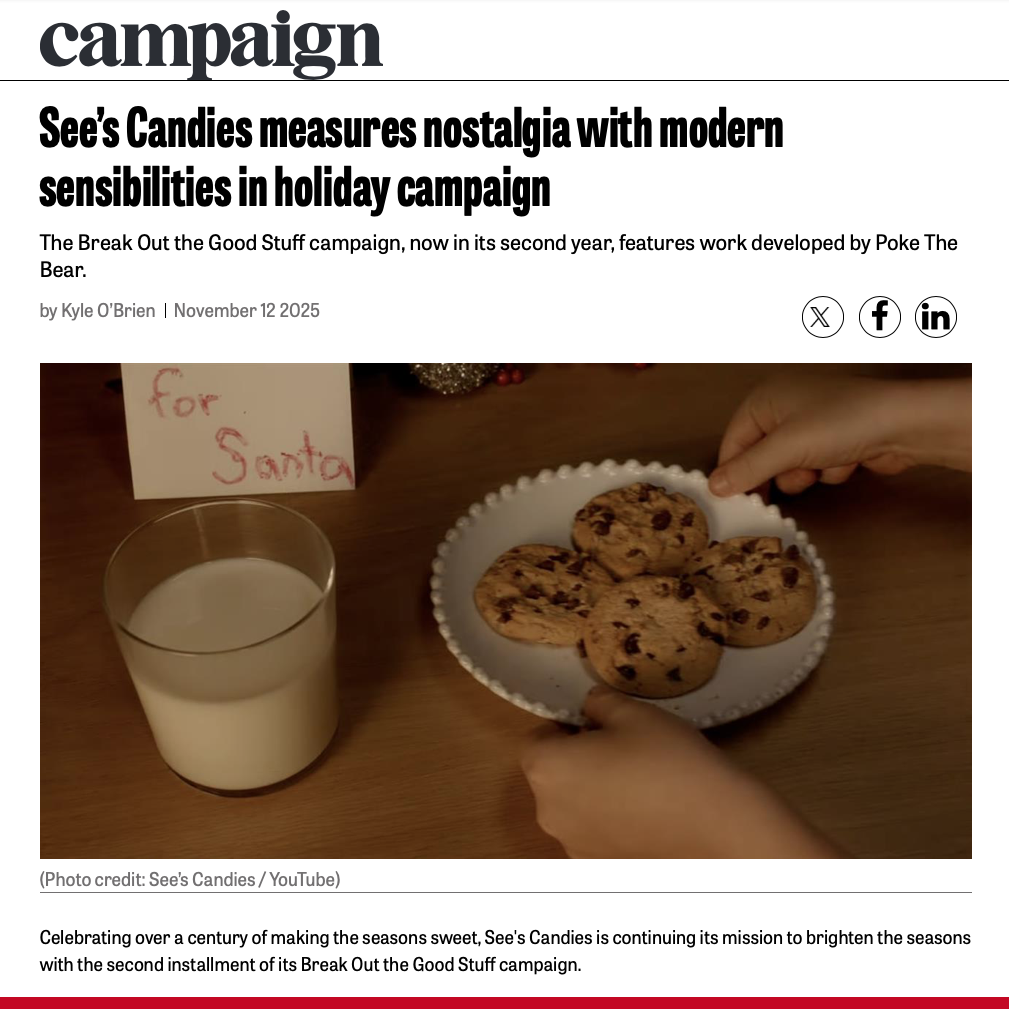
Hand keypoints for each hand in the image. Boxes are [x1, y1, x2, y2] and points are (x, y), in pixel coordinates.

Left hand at [521, 687, 837, 857]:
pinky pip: (595, 835)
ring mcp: (573, 846)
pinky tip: (651, 815)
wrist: (719, 831)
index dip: (567, 726)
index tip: (600, 725)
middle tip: (625, 750)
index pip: (538, 738)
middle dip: (579, 759)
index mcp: (546, 768)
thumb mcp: (634, 712)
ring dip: (595, 792)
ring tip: (643, 783)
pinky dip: (612, 824)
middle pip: (553, 775)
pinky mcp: (600, 869)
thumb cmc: (670, 763)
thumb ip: (600, 703)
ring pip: (574, 807)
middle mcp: (548, 812)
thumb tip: (590, 707)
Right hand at [708, 375, 970, 496]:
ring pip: (788, 468)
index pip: (733, 442)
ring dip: (804, 474)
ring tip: (823, 464)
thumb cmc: (842, 423)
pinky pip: (815, 467)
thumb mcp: (785, 448)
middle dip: (777, 473)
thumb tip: (713, 488)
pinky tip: (847, 461)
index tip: (735, 502)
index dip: (734, 472)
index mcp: (764, 399)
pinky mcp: (834, 442)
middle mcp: (784, 408)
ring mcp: (811, 425)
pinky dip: (828, 470)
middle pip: (760, 458)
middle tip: (783, 488)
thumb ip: (746, 469)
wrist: (906, 425)